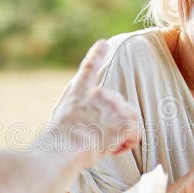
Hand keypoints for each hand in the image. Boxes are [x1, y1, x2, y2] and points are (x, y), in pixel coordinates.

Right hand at [50, 40, 140, 165]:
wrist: (64, 148)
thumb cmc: (58, 139)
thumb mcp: (59, 116)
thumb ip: (74, 105)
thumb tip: (81, 108)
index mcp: (79, 91)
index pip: (89, 67)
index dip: (97, 54)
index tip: (103, 43)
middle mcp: (99, 92)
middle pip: (119, 106)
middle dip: (114, 123)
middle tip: (97, 138)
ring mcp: (113, 105)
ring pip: (129, 120)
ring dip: (121, 134)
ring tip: (103, 144)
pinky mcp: (124, 120)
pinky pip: (135, 134)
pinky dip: (127, 144)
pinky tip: (112, 148)